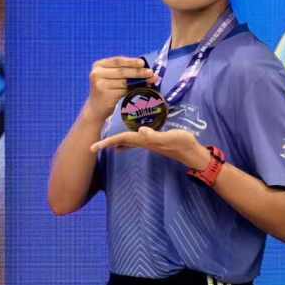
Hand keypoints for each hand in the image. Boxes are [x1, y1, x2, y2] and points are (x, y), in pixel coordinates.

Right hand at [84, 56, 159, 122]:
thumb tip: (147, 69)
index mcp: (99, 65)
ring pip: (124, 82)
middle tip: (151, 73)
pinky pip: (123, 91)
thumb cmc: (109, 89)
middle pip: (122, 71)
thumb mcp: (113, 76)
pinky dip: (134, 90)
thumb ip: (126, 70)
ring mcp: (99, 85)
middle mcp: (97, 73)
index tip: (143, 63)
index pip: (118, 61)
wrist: (97, 108)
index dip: (131, 61)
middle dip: (138, 72)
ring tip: (150, 81)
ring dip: (139, 82)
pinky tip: (142, 89)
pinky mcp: (104, 95)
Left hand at [90, 127, 210, 170]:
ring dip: (114, 141)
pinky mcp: (154, 141)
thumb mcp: (172, 137)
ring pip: (126, 142)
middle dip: (106, 143)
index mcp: (144, 140)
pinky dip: (126, 139)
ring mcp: (148, 142)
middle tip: (92, 145)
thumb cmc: (183, 144)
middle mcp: (143, 142)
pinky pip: (134, 140)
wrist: (192, 153)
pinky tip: (124, 140)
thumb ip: (156, 136)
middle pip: (120, 142)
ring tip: (104, 142)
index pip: (121, 140)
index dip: (107, 142)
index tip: (92, 147)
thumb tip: (141, 131)